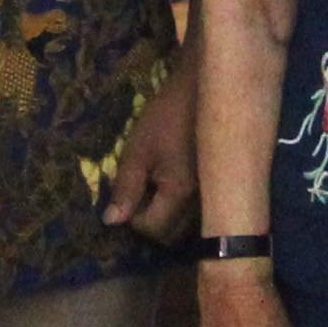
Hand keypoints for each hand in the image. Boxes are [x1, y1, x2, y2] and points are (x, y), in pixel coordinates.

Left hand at [106, 81, 199, 239]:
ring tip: (154, 184)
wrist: (203, 91)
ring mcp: (211, 197)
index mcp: (180, 194)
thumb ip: (125, 188)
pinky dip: (178, 206)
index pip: (151, 229)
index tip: (127, 191)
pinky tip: (171, 180)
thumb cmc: (166, 117)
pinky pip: (194, 213)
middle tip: (139, 190)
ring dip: (164, 214)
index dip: (132, 216)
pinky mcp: (215, 188)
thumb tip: (112, 222)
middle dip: (149, 220)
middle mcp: (202, 204)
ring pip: (183, 226)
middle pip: (170, 235)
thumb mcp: (138, 150)